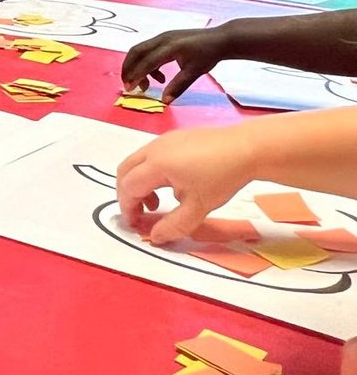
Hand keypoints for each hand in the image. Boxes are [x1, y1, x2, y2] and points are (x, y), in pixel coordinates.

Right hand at [116, 125, 254, 242]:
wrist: (248, 148)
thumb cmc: (222, 176)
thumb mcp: (198, 207)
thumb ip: (173, 225)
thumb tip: (154, 238)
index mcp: (155, 164)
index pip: (128, 187)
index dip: (128, 208)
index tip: (136, 225)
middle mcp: (154, 148)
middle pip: (125, 171)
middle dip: (128, 194)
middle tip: (141, 214)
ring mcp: (164, 140)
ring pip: (137, 162)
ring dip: (139, 183)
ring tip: (158, 201)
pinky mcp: (175, 137)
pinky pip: (151, 155)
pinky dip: (151, 172)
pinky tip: (174, 184)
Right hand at [120, 26, 226, 102]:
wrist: (220, 39)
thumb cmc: (208, 54)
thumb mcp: (194, 72)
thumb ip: (178, 86)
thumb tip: (164, 101)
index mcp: (170, 47)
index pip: (146, 62)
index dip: (136, 76)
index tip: (130, 89)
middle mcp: (162, 39)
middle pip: (136, 52)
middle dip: (128, 69)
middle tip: (128, 85)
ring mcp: (162, 37)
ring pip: (140, 51)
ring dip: (137, 67)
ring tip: (147, 85)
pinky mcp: (164, 39)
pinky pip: (148, 51)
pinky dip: (147, 64)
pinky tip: (159, 77)